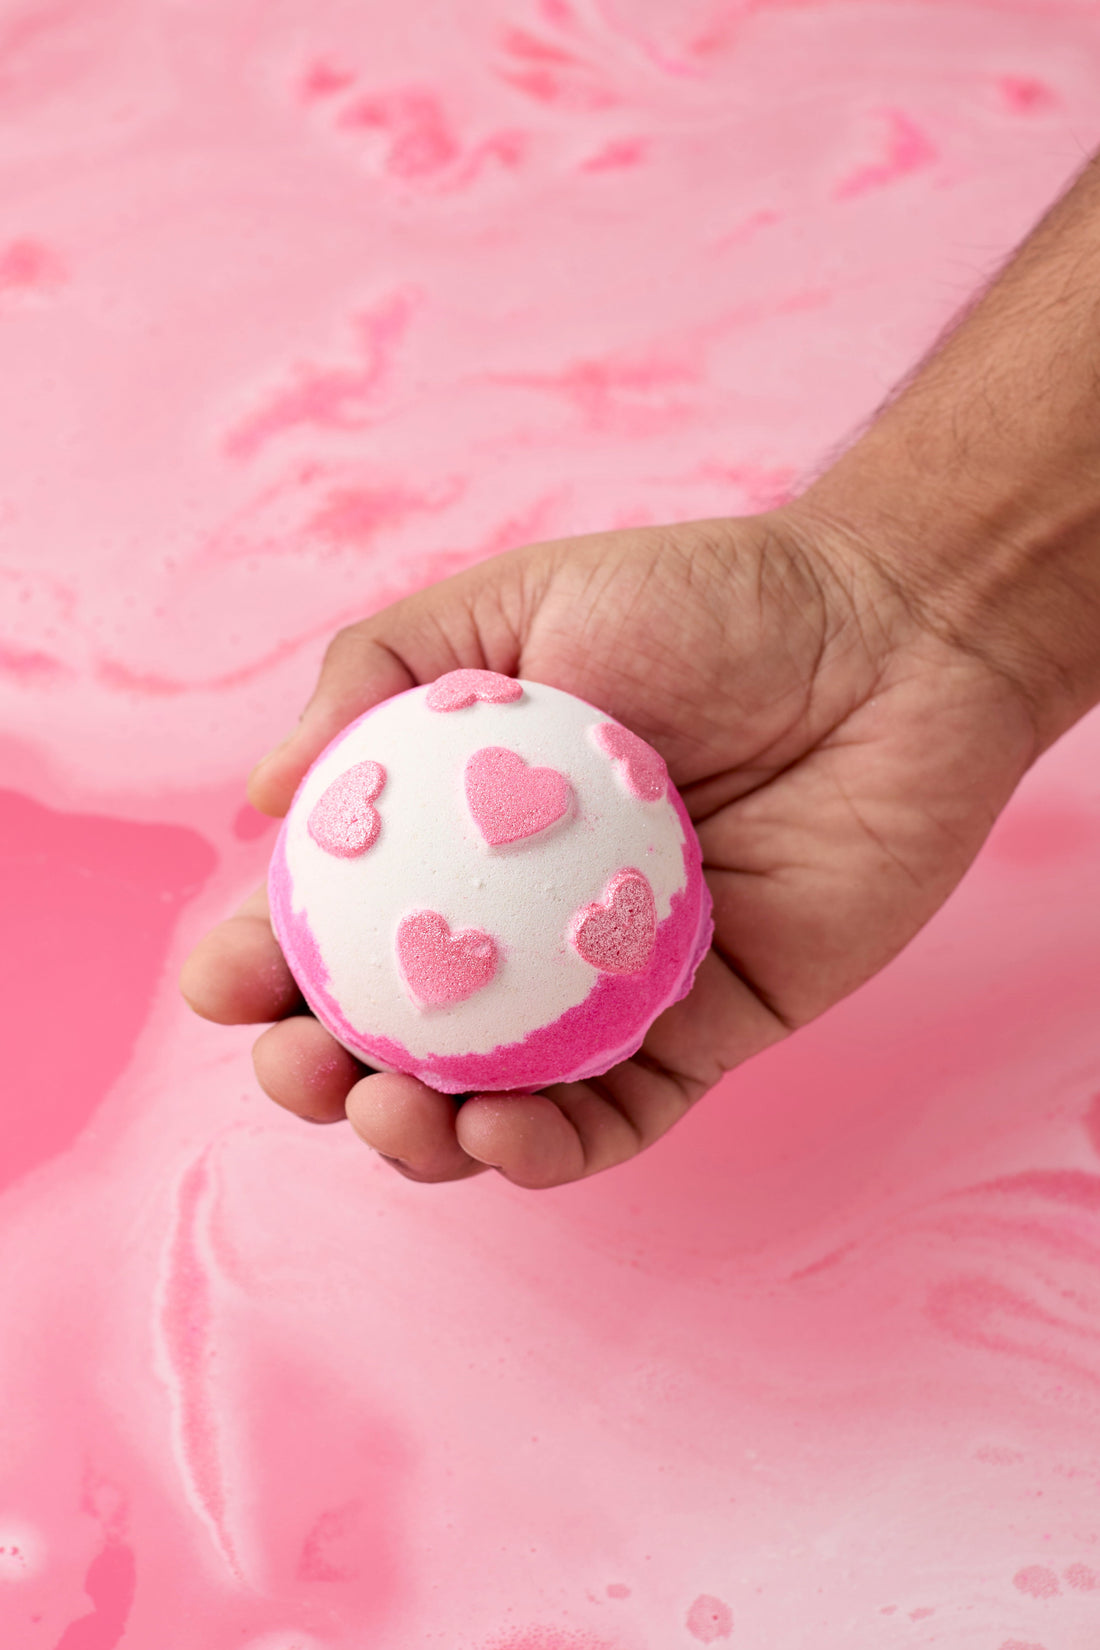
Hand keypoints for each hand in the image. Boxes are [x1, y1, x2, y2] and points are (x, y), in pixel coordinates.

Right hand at [181, 507, 1037, 1186]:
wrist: (884, 639)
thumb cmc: (699, 603)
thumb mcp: (511, 606)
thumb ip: (378, 676)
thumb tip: (263, 798)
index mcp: (457, 834)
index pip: (335, 922)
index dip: (264, 966)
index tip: (225, 984)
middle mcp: (520, 924)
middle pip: (396, 1034)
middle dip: (322, 1074)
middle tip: (303, 1067)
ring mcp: (606, 989)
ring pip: (489, 1101)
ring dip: (417, 1136)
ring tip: (389, 1112)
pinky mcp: (702, 1030)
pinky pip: (617, 1117)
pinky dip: (549, 1148)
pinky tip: (497, 1130)